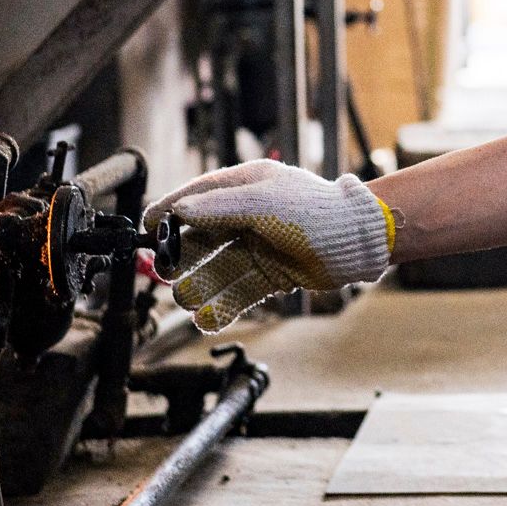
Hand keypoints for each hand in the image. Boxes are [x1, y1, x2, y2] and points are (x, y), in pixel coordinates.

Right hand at [141, 160, 394, 331]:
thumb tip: (180, 211)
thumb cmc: (317, 213)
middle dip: (180, 257)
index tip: (146, 227)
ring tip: (185, 300)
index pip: (197, 197)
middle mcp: (248, 216)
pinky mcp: (271, 275)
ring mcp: (259, 247)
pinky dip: (221, 306)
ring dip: (199, 286)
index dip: (169, 212)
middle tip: (163, 274)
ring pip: (217, 270)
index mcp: (245, 186)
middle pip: (201, 238)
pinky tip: (206, 319)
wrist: (360, 243)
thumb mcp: (264, 203)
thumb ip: (219, 207)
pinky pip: (238, 291)